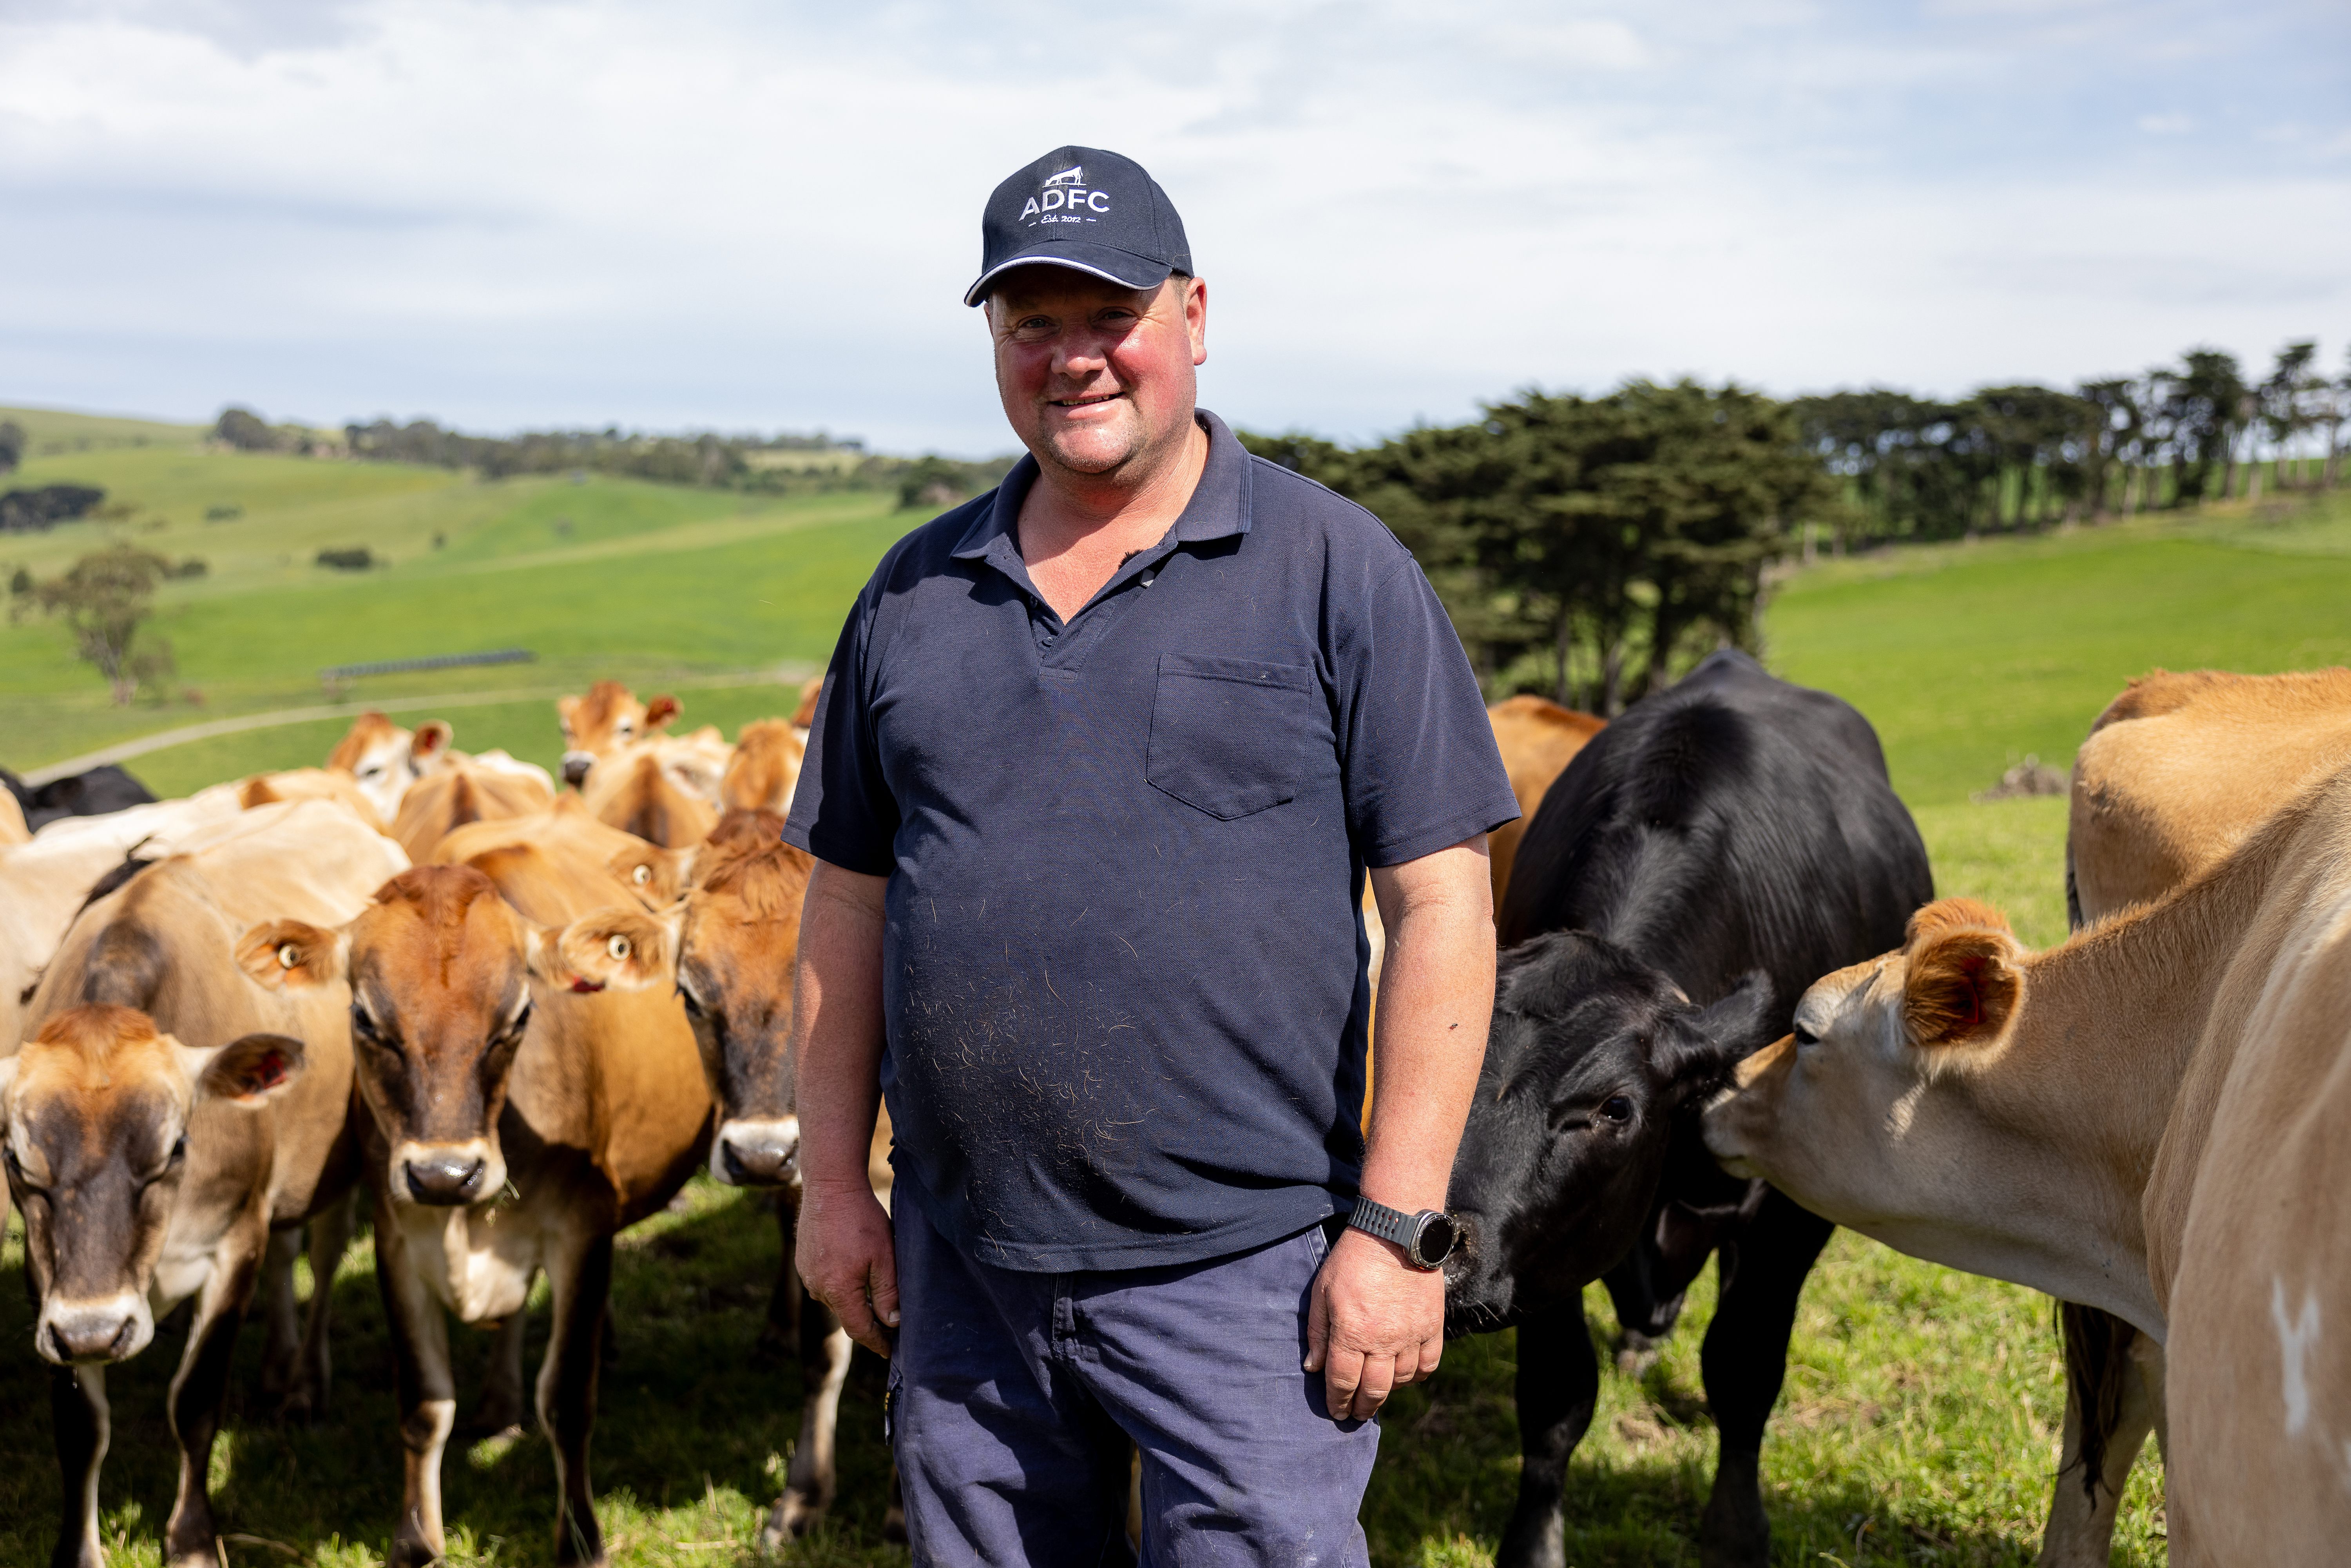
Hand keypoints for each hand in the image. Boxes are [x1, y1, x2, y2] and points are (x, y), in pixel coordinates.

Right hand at [795, 1179, 898, 1356]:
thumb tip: (891, 1323)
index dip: (877, 1342)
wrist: (830, 1185)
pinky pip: (824, 1281)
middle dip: (867, 1319)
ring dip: (853, 1297)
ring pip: (835, 1297)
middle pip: (847, 1314)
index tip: (890, 1351)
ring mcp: (806, 1274)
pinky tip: (852, 1265)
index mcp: (839, 1290)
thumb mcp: (885, 1256)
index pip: (859, 1329)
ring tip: (872, 1287)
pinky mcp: (803, 1260)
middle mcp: (817, 1287)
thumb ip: (888, 1293)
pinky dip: (840, 1280)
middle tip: (889, 1322)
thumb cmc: (861, 1219)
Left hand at [1304, 1225, 1444, 1420]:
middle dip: (1362, 1407)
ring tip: (1377, 1391)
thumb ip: (1317, 1332)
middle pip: (1373, 1390)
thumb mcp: (1322, 1292)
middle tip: (1356, 1413)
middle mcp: (1383, 1340)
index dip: (1337, 1401)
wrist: (1395, 1232)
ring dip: (1387, 1391)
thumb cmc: (1351, 1260)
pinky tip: (1405, 1375)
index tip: (1336, 1412)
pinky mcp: (1432, 1326)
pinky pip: (1428, 1364)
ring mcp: (1412, 1335)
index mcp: (1352, 1332)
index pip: (1343, 1381)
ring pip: (1401, 1380)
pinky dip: (1416, 1376)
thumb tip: (1313, 1368)